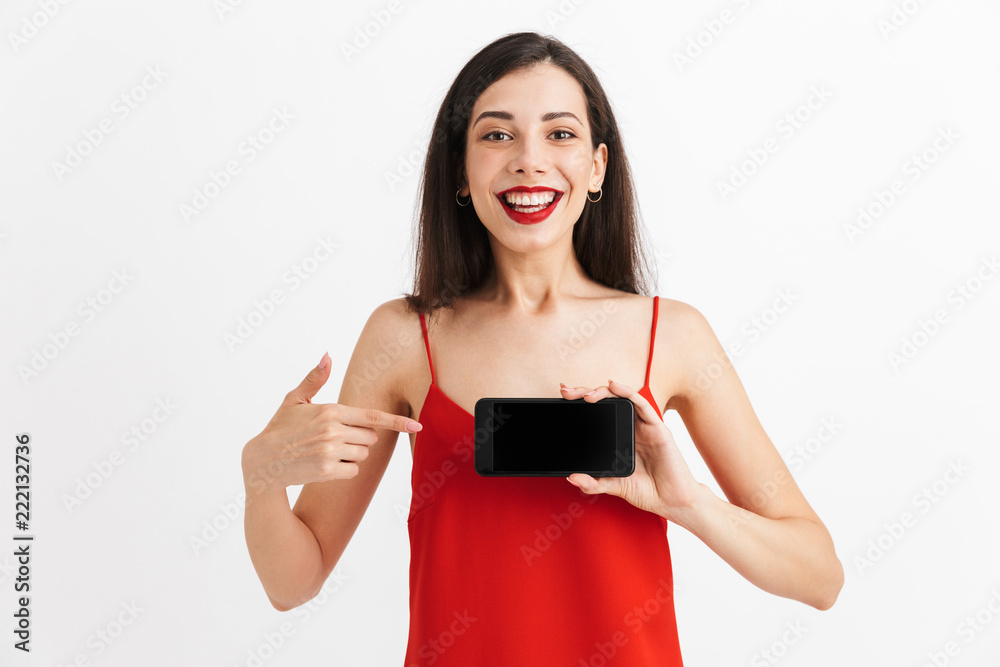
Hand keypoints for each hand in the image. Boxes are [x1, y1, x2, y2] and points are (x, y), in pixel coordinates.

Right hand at [241, 352, 420, 495]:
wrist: (262, 462)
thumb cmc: (280, 428)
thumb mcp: (294, 400)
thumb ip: (315, 379)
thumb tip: (328, 355)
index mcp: (330, 410)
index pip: (372, 417)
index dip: (397, 422)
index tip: (417, 426)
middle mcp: (333, 430)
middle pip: (371, 437)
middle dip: (359, 437)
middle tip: (334, 437)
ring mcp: (330, 452)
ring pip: (363, 454)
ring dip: (351, 453)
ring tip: (326, 450)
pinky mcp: (327, 471)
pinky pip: (354, 471)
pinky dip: (344, 469)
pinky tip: (324, 464)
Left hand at [560, 379, 699, 521]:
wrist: (673, 502)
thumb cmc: (647, 491)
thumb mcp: (614, 486)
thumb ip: (593, 483)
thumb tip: (571, 477)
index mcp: (619, 438)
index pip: (598, 414)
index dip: (580, 403)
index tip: (562, 398)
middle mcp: (630, 428)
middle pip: (606, 402)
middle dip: (584, 393)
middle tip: (566, 393)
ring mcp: (644, 426)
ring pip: (622, 398)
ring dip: (602, 391)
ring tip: (585, 395)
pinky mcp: (658, 428)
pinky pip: (642, 404)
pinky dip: (627, 392)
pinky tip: (614, 386)